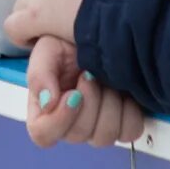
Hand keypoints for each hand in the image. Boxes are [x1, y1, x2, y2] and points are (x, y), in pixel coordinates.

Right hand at [24, 36, 146, 149]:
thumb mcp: (48, 48)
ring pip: (104, 136)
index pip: (43, 134)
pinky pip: (129, 131)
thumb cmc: (70, 42)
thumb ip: (39, 74)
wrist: (102, 33)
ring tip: (107, 79)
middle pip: (78, 134)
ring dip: (109, 104)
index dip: (59, 120)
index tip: (74, 94)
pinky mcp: (123, 124)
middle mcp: (70, 122)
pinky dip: (129, 111)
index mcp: (45, 109)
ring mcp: (97, 126)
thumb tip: (47, 103)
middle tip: (90, 73)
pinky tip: (124, 91)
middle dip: (89, 100)